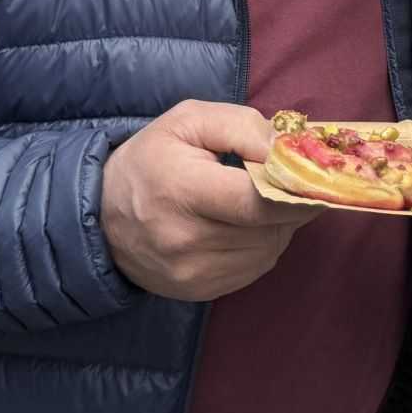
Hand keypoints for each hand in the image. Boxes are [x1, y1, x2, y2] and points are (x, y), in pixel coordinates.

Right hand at [100, 101, 320, 301]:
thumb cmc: (150, 159)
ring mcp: (191, 273)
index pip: (256, 203)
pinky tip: (248, 225)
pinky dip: (262, 245)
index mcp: (181, 191)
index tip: (311, 177)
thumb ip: (241, 126)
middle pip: (268, 228)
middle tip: (291, 184)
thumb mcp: (188, 120)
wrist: (101, 214)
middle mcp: (185, 241)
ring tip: (264, 202)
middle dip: (290, 205)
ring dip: (279, 226)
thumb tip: (285, 150)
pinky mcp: (198, 292)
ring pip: (268, 250)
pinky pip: (254, 269)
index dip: (294, 191)